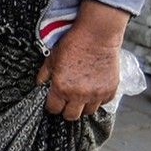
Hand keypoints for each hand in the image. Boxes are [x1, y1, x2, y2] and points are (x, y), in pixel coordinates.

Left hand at [37, 4, 128, 120]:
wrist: (97, 34)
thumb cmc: (74, 43)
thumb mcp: (52, 57)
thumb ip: (45, 73)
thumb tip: (40, 83)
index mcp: (61, 88)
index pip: (53, 109)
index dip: (52, 106)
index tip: (54, 102)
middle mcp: (79, 95)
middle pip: (71, 116)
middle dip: (67, 110)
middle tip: (67, 102)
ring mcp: (96, 94)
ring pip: (88, 112)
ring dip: (84, 105)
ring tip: (82, 95)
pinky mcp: (110, 89)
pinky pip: (104, 102)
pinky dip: (99, 98)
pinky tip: (95, 89)